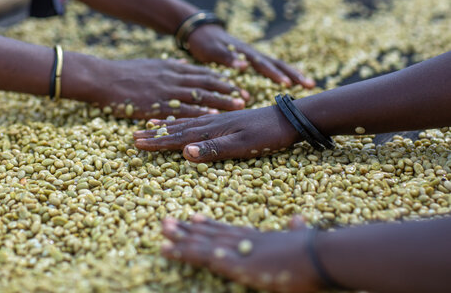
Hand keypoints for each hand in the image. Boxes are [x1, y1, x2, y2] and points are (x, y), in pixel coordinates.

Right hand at [88, 58, 248, 118]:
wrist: (103, 78)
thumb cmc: (126, 72)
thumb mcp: (152, 64)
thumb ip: (171, 66)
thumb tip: (185, 64)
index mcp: (172, 69)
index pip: (203, 73)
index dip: (221, 79)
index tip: (237, 83)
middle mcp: (173, 77)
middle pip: (207, 83)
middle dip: (228, 89)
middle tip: (246, 95)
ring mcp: (166, 90)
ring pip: (199, 94)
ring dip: (220, 99)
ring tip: (238, 104)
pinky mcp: (157, 103)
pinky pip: (182, 109)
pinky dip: (198, 112)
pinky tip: (212, 116)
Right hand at [134, 105, 299, 161]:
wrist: (290, 119)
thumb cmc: (268, 135)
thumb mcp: (243, 145)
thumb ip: (214, 148)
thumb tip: (185, 152)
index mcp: (212, 129)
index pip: (178, 136)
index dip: (157, 141)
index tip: (137, 143)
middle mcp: (212, 123)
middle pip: (177, 128)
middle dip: (155, 133)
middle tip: (134, 136)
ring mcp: (219, 121)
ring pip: (186, 122)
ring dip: (167, 125)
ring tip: (150, 125)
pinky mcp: (227, 121)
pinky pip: (199, 120)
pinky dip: (186, 121)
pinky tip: (184, 121)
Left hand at [161, 214, 322, 292]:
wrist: (318, 255)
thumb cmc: (315, 250)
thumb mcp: (303, 238)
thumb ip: (296, 229)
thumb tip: (297, 218)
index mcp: (258, 238)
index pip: (228, 230)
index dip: (210, 224)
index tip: (195, 217)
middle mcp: (243, 240)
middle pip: (210, 233)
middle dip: (189, 229)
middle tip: (168, 221)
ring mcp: (236, 250)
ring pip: (201, 241)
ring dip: (180, 236)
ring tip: (162, 229)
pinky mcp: (232, 262)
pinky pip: (200, 256)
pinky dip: (182, 251)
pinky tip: (167, 248)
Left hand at [188, 25, 315, 87]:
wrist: (201, 31)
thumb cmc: (204, 42)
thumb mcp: (211, 49)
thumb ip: (226, 57)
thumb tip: (243, 65)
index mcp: (244, 52)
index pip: (263, 64)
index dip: (275, 74)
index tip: (287, 84)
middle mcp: (253, 54)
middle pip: (277, 63)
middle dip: (294, 74)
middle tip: (311, 84)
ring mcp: (254, 56)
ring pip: (277, 64)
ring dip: (293, 74)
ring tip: (309, 84)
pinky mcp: (252, 59)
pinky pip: (271, 67)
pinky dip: (284, 73)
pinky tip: (292, 83)